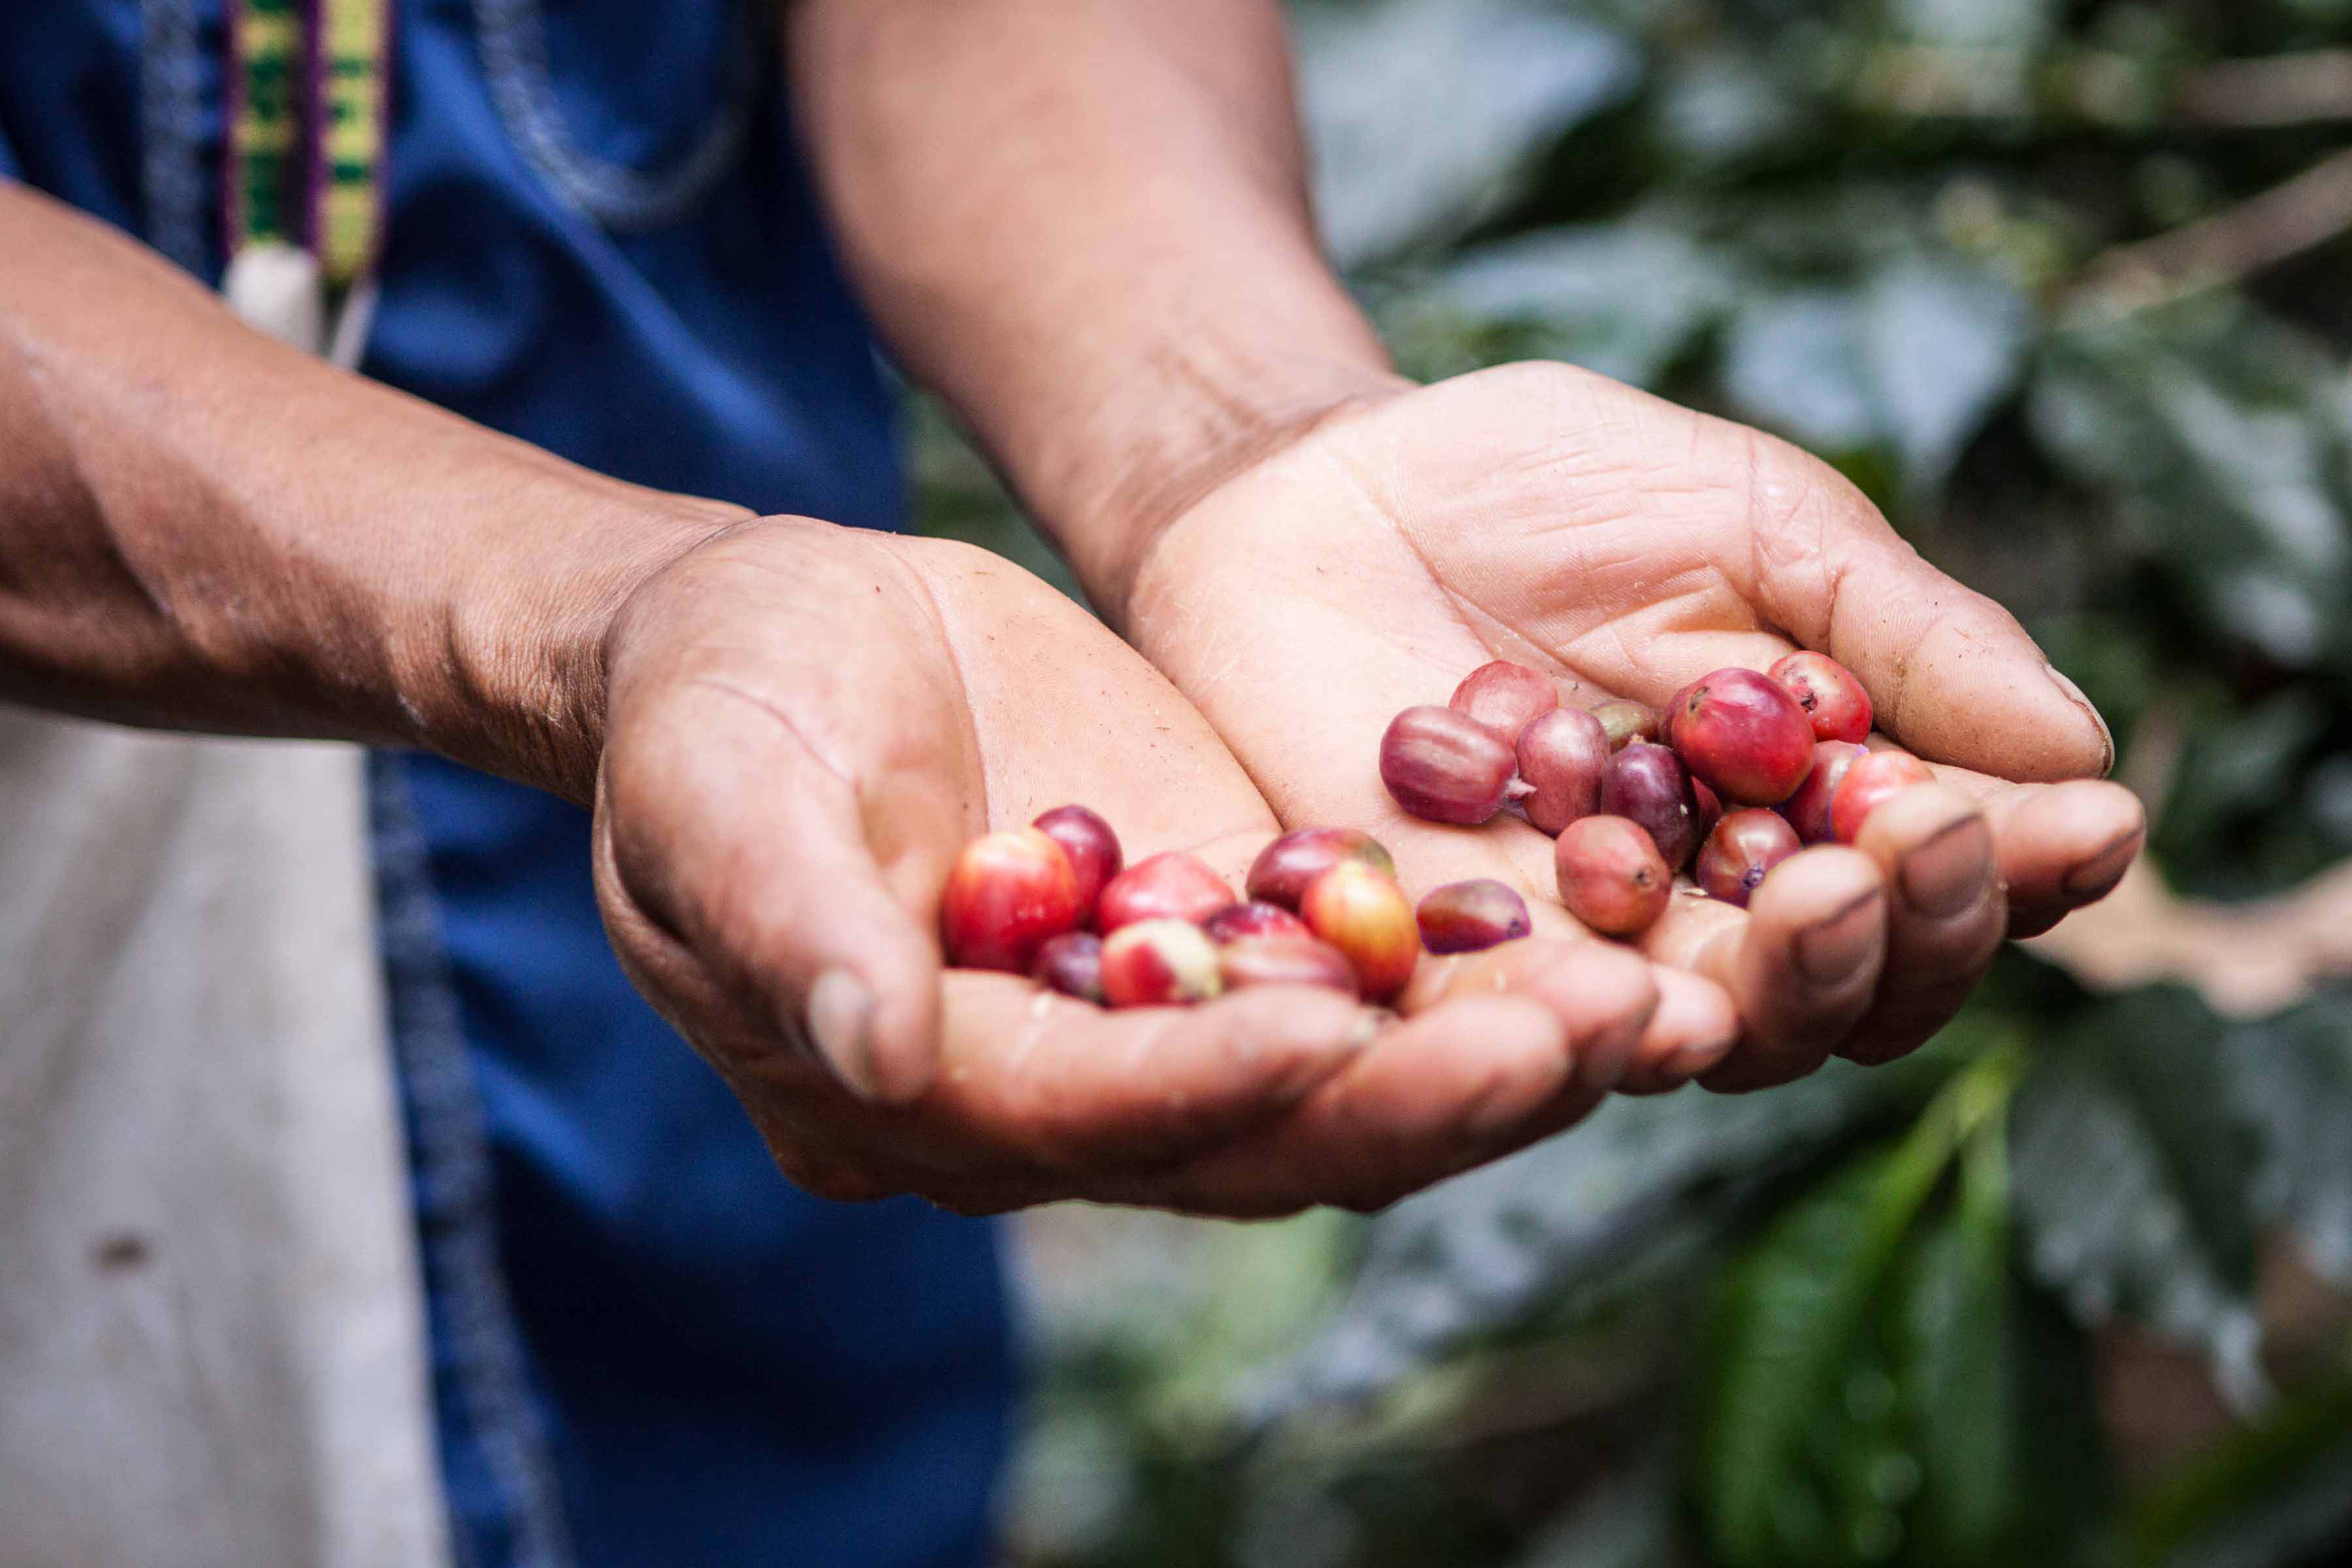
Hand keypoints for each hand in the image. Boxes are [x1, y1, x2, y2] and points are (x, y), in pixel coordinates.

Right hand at [588, 517, 1716, 1213]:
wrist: (770, 639)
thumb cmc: (711, 712)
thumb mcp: (719, 798)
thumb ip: (794, 926)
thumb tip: (875, 1055)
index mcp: (924, 1090)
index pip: (1083, 1114)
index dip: (1204, 1083)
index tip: (1336, 1036)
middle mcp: (1060, 1090)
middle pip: (1256, 1130)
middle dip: (1421, 1097)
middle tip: (1587, 1041)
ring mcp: (1157, 1012)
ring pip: (1347, 1070)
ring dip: (1497, 1045)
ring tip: (1652, 1001)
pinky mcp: (1230, 918)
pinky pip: (1370, 966)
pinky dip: (1482, 962)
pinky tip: (1611, 920)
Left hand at [1119, 362, 2145, 1091]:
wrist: (1316, 484)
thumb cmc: (1544, 485)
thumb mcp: (1749, 519)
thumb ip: (1897, 632)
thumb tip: (2078, 752)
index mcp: (1807, 806)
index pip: (1935, 880)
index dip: (2013, 866)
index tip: (2083, 826)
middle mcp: (1708, 904)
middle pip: (1845, 987)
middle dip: (1903, 931)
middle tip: (1911, 851)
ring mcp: (1575, 944)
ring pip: (1713, 1028)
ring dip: (1779, 990)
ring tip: (1812, 919)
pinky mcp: (1436, 961)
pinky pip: (1519, 1028)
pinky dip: (1584, 1026)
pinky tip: (1644, 1003)